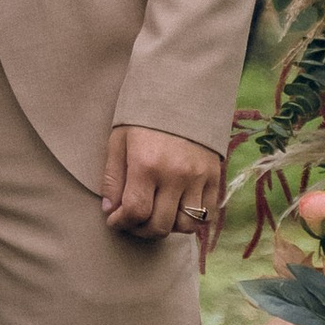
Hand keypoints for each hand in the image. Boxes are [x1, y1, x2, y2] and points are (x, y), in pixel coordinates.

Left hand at [100, 124, 222, 246]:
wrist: (182, 94)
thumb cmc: (144, 118)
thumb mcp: (119, 141)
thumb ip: (113, 178)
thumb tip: (110, 210)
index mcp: (146, 164)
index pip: (135, 212)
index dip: (122, 223)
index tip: (115, 221)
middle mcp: (175, 174)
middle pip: (160, 225)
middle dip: (141, 230)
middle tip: (133, 222)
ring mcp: (198, 177)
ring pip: (186, 225)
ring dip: (168, 227)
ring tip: (156, 216)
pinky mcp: (215, 176)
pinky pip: (208, 214)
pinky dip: (192, 219)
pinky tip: (177, 210)